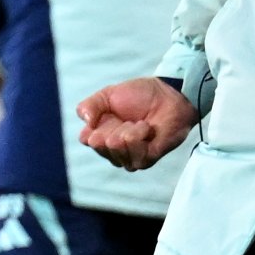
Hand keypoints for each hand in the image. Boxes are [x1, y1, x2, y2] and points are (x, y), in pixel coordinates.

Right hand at [78, 76, 199, 170]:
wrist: (168, 95)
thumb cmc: (139, 95)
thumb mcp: (107, 95)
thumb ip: (88, 106)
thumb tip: (86, 122)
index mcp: (99, 136)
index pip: (86, 139)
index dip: (97, 123)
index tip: (111, 113)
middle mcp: (112, 151)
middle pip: (99, 144)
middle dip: (113, 125)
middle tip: (127, 118)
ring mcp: (128, 158)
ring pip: (116, 146)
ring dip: (129, 129)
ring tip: (140, 123)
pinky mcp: (146, 160)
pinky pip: (134, 150)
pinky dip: (141, 133)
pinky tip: (148, 130)